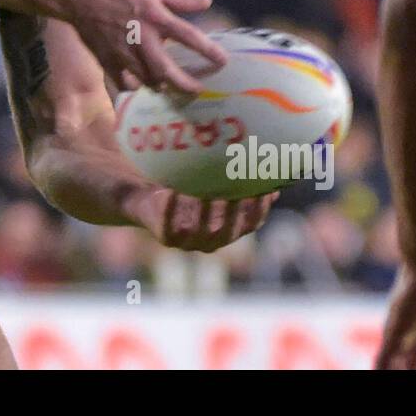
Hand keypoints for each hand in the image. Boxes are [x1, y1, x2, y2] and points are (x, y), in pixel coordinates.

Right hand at [61, 0, 225, 93]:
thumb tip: (207, 2)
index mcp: (156, 17)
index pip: (188, 36)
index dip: (208, 50)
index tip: (223, 61)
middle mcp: (141, 39)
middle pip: (166, 71)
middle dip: (185, 85)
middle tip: (197, 90)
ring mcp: (123, 53)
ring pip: (147, 80)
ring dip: (162, 85)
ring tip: (171, 85)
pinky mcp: (107, 61)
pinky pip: (124, 84)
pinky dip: (135, 87)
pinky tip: (142, 84)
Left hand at [126, 184, 277, 251]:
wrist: (144, 200)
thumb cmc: (185, 189)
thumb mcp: (213, 184)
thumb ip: (238, 183)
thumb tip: (272, 174)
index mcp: (227, 228)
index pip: (251, 223)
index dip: (260, 209)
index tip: (265, 189)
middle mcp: (210, 239)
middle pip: (228, 231)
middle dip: (236, 212)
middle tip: (239, 190)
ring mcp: (187, 241)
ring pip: (200, 231)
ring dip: (205, 212)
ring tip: (208, 192)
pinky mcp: (165, 237)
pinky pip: (168, 225)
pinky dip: (171, 208)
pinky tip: (171, 190)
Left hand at [375, 234, 415, 369]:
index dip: (415, 361)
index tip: (415, 372)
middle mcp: (408, 318)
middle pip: (399, 352)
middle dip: (398, 367)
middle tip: (394, 377)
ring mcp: (401, 318)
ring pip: (389, 351)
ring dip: (386, 364)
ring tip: (379, 375)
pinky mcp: (399, 316)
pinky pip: (388, 347)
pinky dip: (384, 361)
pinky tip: (378, 370)